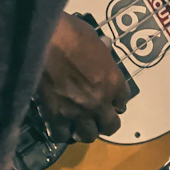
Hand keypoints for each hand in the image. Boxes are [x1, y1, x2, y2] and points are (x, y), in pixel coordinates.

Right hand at [37, 14, 130, 143]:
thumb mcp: (95, 39)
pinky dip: (62, 132)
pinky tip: (60, 126)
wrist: (46, 42)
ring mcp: (78, 112)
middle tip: (98, 117)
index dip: (117, 101)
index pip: (124, 100)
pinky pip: (61, 136)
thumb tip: (105, 45)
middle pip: (111, 126)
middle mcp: (99, 101)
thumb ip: (102, 51)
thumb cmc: (72, 34)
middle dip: (106, 122)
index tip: (112, 99)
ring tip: (79, 125)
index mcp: (113, 82)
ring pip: (88, 135)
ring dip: (85, 131)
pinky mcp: (55, 116)